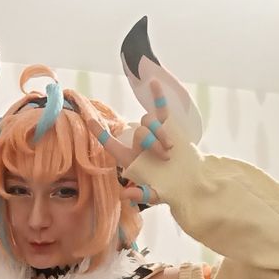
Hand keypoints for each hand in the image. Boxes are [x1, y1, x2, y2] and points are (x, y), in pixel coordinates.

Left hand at [89, 79, 171, 206]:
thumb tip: (125, 196)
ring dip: (160, 134)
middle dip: (152, 143)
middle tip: (165, 157)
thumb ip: (141, 195)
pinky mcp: (167, 126)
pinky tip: (153, 82)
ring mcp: (152, 133)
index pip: (111, 144)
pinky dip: (158, 96)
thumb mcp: (155, 195)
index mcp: (130, 158)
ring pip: (149, 121)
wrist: (189, 180)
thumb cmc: (168, 189)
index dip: (100, 133)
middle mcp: (138, 143)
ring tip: (170, 148)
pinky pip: (160, 109)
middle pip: (139, 132)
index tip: (89, 120)